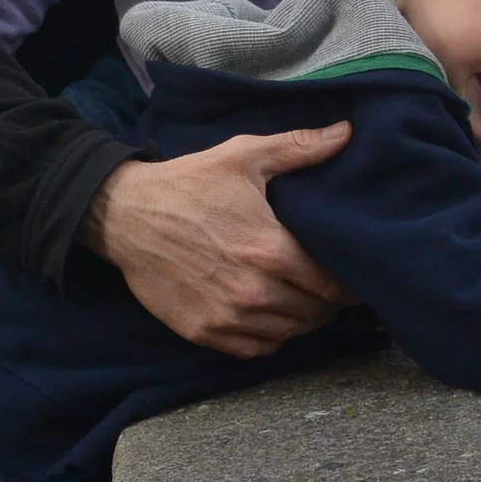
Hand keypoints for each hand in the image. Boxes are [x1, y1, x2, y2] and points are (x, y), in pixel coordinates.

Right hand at [85, 125, 354, 358]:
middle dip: (328, 301)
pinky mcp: (203, 333)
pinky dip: (271, 337)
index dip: (349, 285)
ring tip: (304, 301)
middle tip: (330, 287)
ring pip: (288, 334)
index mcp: (270, 250)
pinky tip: (272, 317)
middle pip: (314, 313)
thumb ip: (299, 148)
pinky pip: (256, 349)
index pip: (331, 285)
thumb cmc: (188, 183)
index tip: (355, 277)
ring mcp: (227, 317)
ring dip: (302, 320)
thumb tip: (346, 132)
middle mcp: (253, 291)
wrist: (126, 215)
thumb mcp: (244, 156)